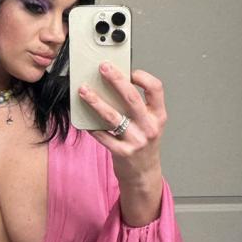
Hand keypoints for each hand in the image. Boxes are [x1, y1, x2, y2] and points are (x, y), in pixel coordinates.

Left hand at [78, 62, 166, 180]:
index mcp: (158, 116)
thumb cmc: (143, 143)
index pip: (156, 89)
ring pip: (113, 116)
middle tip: (103, 67)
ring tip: (84, 90)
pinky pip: (102, 135)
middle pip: (132, 98)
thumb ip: (138, 106)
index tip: (130, 71)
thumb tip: (115, 83)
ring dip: (96, 101)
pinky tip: (83, 117)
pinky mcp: (121, 152)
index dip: (144, 77)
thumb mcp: (149, 123)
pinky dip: (91, 125)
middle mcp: (149, 127)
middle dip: (116, 80)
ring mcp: (136, 141)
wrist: (143, 174)